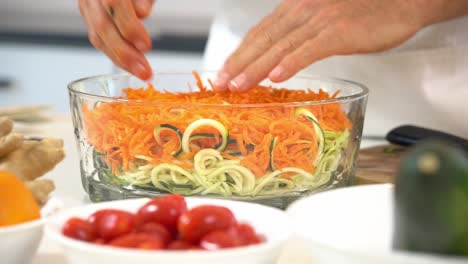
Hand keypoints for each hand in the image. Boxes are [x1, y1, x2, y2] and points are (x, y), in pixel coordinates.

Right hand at [79, 0, 154, 79]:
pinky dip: (114, 54)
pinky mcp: (87, 15)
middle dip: (125, 52)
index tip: (145, 45)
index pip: (114, 3)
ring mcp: (86, 4)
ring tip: (139, 71)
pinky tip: (128, 65)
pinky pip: (98, 39)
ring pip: (97, 36)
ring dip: (120, 59)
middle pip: (102, 26)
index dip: (129, 26)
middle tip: (144, 70)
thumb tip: (141, 13)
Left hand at [213, 0, 425, 91]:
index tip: (222, 74)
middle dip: (239, 64)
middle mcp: (302, 10)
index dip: (238, 54)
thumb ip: (299, 35)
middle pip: (263, 39)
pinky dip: (292, 62)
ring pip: (281, 46)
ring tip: (239, 86)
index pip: (259, 33)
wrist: (400, 1)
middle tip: (221, 85)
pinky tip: (278, 76)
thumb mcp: (322, 20)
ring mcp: (320, 19)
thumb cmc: (362, 14)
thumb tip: (277, 58)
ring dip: (257, 67)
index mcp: (295, 8)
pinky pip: (311, 48)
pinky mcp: (340, 30)